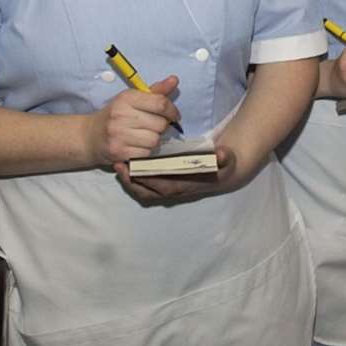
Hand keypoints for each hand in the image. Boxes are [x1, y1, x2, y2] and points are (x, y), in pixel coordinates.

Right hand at [87, 76, 182, 164]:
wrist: (90, 136)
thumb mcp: (133, 99)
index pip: (160, 103)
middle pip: (160, 124)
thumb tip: (174, 80)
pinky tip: (136, 146)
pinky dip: (145, 151)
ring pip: (155, 140)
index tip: (173, 115)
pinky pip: (146, 153)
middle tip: (153, 126)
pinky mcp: (118, 152)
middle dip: (161, 126)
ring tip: (143, 136)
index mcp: (126, 98)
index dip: (172, 111)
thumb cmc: (115, 116)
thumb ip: (155, 92)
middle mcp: (121, 115)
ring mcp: (118, 134)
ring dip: (154, 139)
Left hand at [117, 145, 236, 203]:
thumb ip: (224, 157)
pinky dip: (135, 182)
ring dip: (130, 182)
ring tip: (118, 167)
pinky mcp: (165, 188)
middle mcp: (174, 191)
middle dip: (131, 180)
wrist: (224, 175)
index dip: (146, 177)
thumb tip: (222, 154)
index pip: (161, 184)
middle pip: (147, 190)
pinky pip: (146, 189)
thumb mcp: (227, 159)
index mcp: (185, 184)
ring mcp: (169, 191)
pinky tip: (127, 169)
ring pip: (144, 192)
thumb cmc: (222, 165)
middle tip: (118, 165)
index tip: (133, 167)